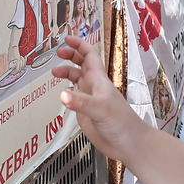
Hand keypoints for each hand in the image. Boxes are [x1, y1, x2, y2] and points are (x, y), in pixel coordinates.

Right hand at [53, 34, 150, 163]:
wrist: (128, 144)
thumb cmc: (122, 123)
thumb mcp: (100, 109)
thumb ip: (81, 102)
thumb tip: (63, 95)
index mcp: (99, 80)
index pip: (89, 55)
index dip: (79, 44)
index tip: (67, 38)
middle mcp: (94, 86)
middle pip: (81, 64)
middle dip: (70, 55)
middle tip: (58, 52)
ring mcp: (89, 99)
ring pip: (77, 79)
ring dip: (66, 73)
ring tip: (54, 72)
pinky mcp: (85, 112)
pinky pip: (74, 97)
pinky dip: (66, 92)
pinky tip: (62, 94)